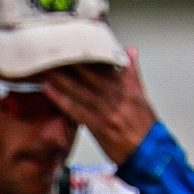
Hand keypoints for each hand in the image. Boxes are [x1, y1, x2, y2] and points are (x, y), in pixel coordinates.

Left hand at [40, 50, 156, 166]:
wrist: (150, 155)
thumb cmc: (145, 127)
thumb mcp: (142, 96)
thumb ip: (133, 73)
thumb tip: (131, 49)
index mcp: (127, 86)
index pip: (105, 63)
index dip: (87, 50)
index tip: (71, 38)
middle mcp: (117, 95)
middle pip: (89, 72)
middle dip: (70, 59)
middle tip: (51, 46)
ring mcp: (107, 110)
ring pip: (79, 88)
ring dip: (60, 76)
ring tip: (43, 64)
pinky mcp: (98, 126)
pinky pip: (76, 109)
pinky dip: (61, 98)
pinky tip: (48, 88)